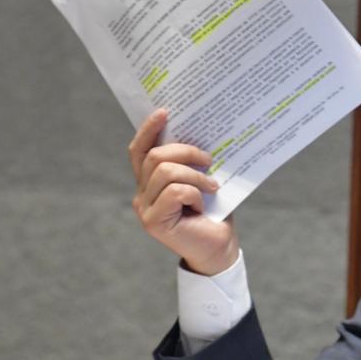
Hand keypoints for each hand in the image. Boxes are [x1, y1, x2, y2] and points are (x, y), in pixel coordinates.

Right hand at [129, 109, 239, 275]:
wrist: (220, 247)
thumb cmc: (214, 211)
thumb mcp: (204, 178)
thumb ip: (192, 161)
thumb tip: (197, 130)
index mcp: (150, 181)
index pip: (140, 150)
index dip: (148, 129)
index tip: (166, 112)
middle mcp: (142, 194)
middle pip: (155, 156)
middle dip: (185, 152)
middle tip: (209, 160)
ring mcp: (144, 208)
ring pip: (165, 172)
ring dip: (195, 176)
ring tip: (211, 187)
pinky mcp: (153, 222)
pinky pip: (175, 191)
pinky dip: (194, 194)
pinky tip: (202, 206)